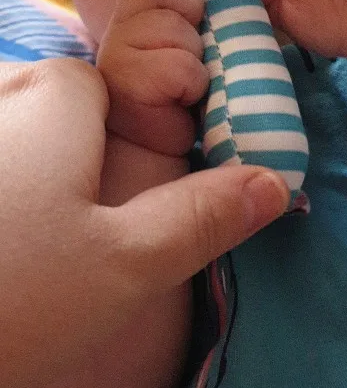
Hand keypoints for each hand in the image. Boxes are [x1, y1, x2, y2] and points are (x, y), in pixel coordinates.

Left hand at [0, 57, 288, 387]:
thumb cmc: (19, 302)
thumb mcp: (128, 268)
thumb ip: (202, 216)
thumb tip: (277, 179)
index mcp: (50, 101)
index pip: (95, 85)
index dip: (113, 135)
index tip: (109, 200)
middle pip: (39, 104)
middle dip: (56, 155)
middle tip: (60, 232)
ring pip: (2, 136)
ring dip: (11, 174)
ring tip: (16, 246)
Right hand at [97, 0, 208, 156]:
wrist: (160, 140)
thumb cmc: (185, 82)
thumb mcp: (193, 31)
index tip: (198, 6)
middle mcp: (121, 15)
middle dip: (199, 25)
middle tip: (191, 54)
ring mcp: (117, 46)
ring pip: (180, 30)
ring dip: (196, 57)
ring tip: (186, 78)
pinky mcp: (126, 79)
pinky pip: (182, 67)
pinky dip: (192, 83)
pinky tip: (181, 97)